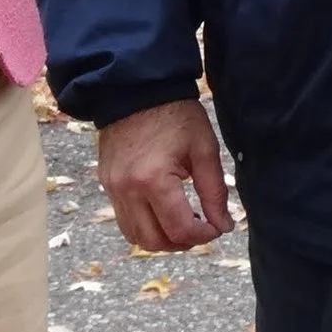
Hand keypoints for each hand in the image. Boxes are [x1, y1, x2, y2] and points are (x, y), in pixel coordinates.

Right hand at [97, 99, 231, 250]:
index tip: (218, 227)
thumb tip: (223, 226)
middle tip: (202, 228)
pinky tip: (164, 212)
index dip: (204, 236)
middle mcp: (127, 190)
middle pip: (154, 241)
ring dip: (162, 239)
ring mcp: (113, 189)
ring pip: (135, 236)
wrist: (136, 89)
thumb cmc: (176, 114)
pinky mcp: (107, 184)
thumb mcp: (204, 148)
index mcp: (153, 180)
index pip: (180, 229)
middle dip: (183, 242)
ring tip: (184, 223)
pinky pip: (124, 220)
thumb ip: (214, 191)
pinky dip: (145, 226)